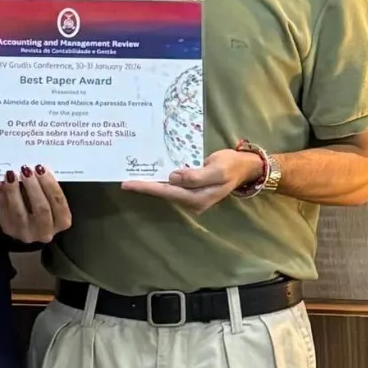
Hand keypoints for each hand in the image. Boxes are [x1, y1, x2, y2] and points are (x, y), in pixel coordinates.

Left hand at [0, 166, 71, 243]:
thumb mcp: (49, 199)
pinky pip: (5, 211)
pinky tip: (1, 183)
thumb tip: (31, 170)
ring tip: (12, 175)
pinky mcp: (9, 229)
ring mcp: (26, 233)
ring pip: (20, 212)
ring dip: (15, 191)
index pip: (59, 204)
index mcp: (61, 222)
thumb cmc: (41, 206)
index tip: (42, 169)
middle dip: (34, 187)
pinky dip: (2, 195)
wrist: (26, 225)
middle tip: (26, 170)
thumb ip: (44, 187)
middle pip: (41, 209)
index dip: (51, 186)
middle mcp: (45, 231)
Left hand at [121, 148, 261, 213]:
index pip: (167, 192)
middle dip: (144, 187)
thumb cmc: (231, 166)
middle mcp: (192, 201)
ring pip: (166, 191)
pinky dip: (160, 181)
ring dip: (150, 184)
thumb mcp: (217, 168)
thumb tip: (173, 178)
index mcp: (198, 198)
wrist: (244, 167)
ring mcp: (191, 197)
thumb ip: (196, 175)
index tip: (128, 184)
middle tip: (123, 180)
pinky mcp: (190, 190)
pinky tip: (150, 174)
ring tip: (131, 177)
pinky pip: (172, 186)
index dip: (147, 187)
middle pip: (163, 193)